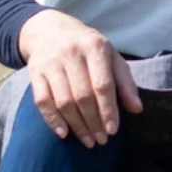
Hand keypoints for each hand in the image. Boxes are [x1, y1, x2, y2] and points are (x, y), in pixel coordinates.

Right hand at [18, 9, 142, 146]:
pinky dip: (52, 120)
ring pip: (63, 101)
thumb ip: (125, 82)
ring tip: (88, 141)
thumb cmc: (88, 48)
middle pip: (82, 96)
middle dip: (93, 122)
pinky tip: (63, 134)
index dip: (108, 110)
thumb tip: (137, 109)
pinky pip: (42, 101)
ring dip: (76, 125)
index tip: (113, 130)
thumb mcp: (111, 57)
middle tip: (101, 140)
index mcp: (95, 47)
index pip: (103, 84)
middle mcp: (71, 54)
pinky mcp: (34, 72)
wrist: (49, 30)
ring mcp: (51, 63)